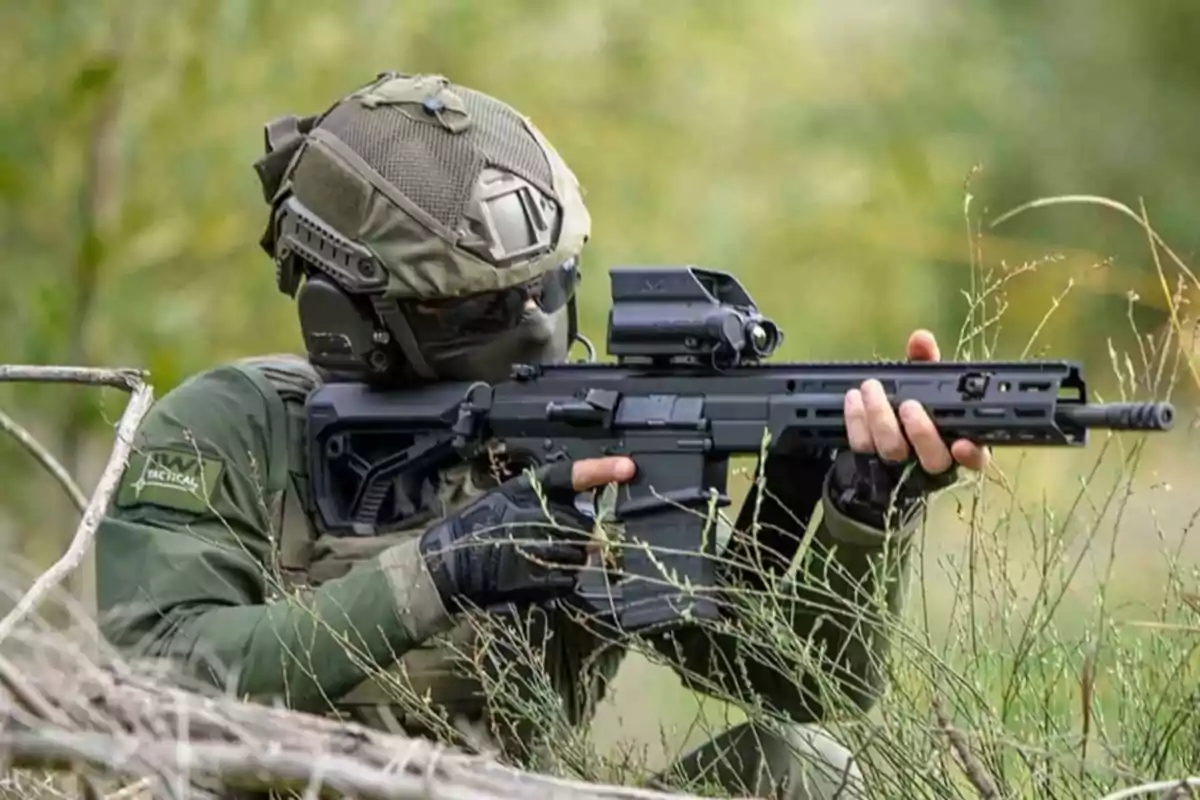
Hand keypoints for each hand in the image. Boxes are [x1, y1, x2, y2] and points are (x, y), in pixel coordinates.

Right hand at [418, 456, 635, 610]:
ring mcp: (537, 546)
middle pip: (584, 526)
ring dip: (570, 560)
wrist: (450, 562)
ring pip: (580, 554)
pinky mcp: (535, 576)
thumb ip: (548, 504)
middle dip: (577, 537)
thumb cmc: (481, 528)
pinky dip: (562, 581)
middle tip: (554, 543)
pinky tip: (541, 577)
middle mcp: (536, 514)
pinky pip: (568, 579)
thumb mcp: (509, 499)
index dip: (602, 469)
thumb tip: (590, 521)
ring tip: (542, 560)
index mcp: (528, 489)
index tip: (628, 467)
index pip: (572, 474)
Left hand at [844, 329, 990, 474]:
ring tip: (871, 389)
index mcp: (959, 441)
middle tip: (909, 405)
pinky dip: (857, 423)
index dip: (972, 455)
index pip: (976, 459)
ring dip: (882, 419)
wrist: (873, 423)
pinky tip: (854, 400)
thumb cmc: (912, 400)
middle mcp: (932, 460)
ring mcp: (900, 467)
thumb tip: (921, 339)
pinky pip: (862, 448)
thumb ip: (926, 361)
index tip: (961, 445)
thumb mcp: (923, 379)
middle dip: (921, 432)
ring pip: (893, 452)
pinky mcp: (868, 464)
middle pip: (933, 459)